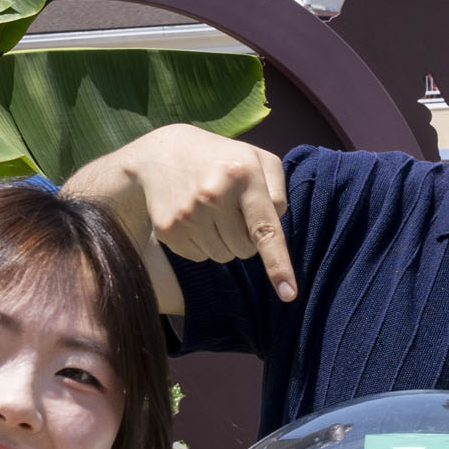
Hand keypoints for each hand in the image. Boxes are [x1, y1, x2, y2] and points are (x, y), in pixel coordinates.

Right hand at [66, 124, 294, 301]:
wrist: (160, 154)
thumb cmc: (221, 160)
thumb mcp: (256, 158)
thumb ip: (278, 189)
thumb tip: (277, 222)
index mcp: (242, 175)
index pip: (265, 229)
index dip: (278, 265)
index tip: (289, 294)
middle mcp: (213, 196)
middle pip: (246, 250)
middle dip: (244, 236)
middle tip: (230, 209)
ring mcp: (188, 216)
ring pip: (223, 256)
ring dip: (223, 241)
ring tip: (210, 210)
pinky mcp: (168, 230)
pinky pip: (200, 257)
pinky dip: (202, 243)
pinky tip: (193, 217)